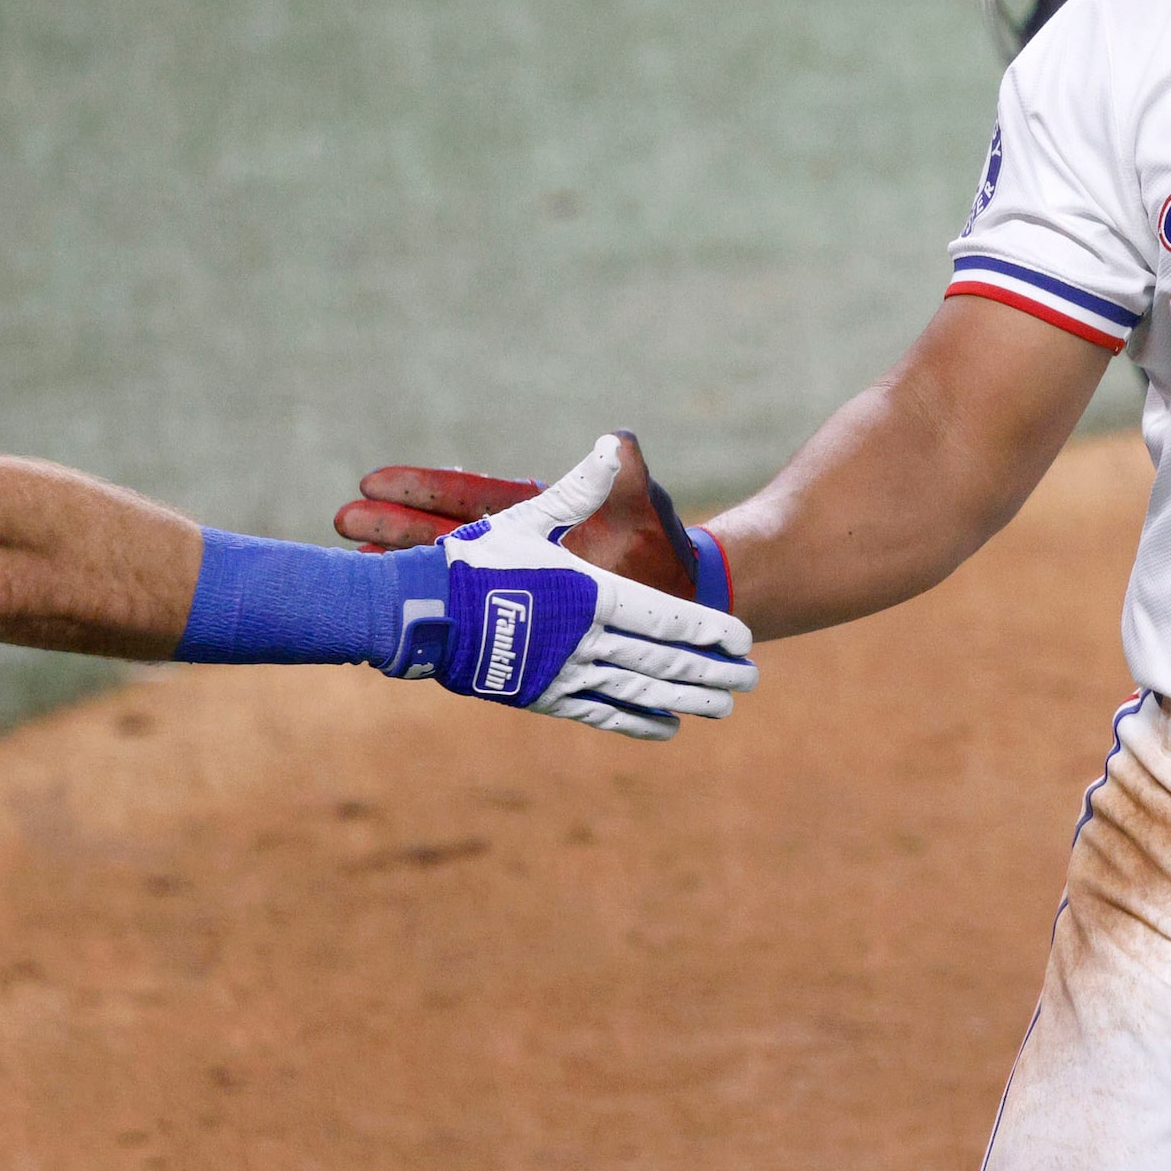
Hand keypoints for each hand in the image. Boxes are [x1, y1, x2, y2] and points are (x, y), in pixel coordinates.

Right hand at [392, 436, 753, 740]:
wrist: (420, 613)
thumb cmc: (475, 560)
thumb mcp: (528, 519)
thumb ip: (579, 490)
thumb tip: (614, 442)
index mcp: (590, 595)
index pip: (666, 618)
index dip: (708, 631)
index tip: (744, 640)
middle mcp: (586, 640)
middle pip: (663, 662)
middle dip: (710, 671)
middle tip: (750, 679)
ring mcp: (566, 674)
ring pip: (640, 693)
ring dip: (686, 699)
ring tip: (723, 706)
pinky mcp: (545, 696)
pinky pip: (603, 714)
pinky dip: (638, 721)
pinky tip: (667, 727)